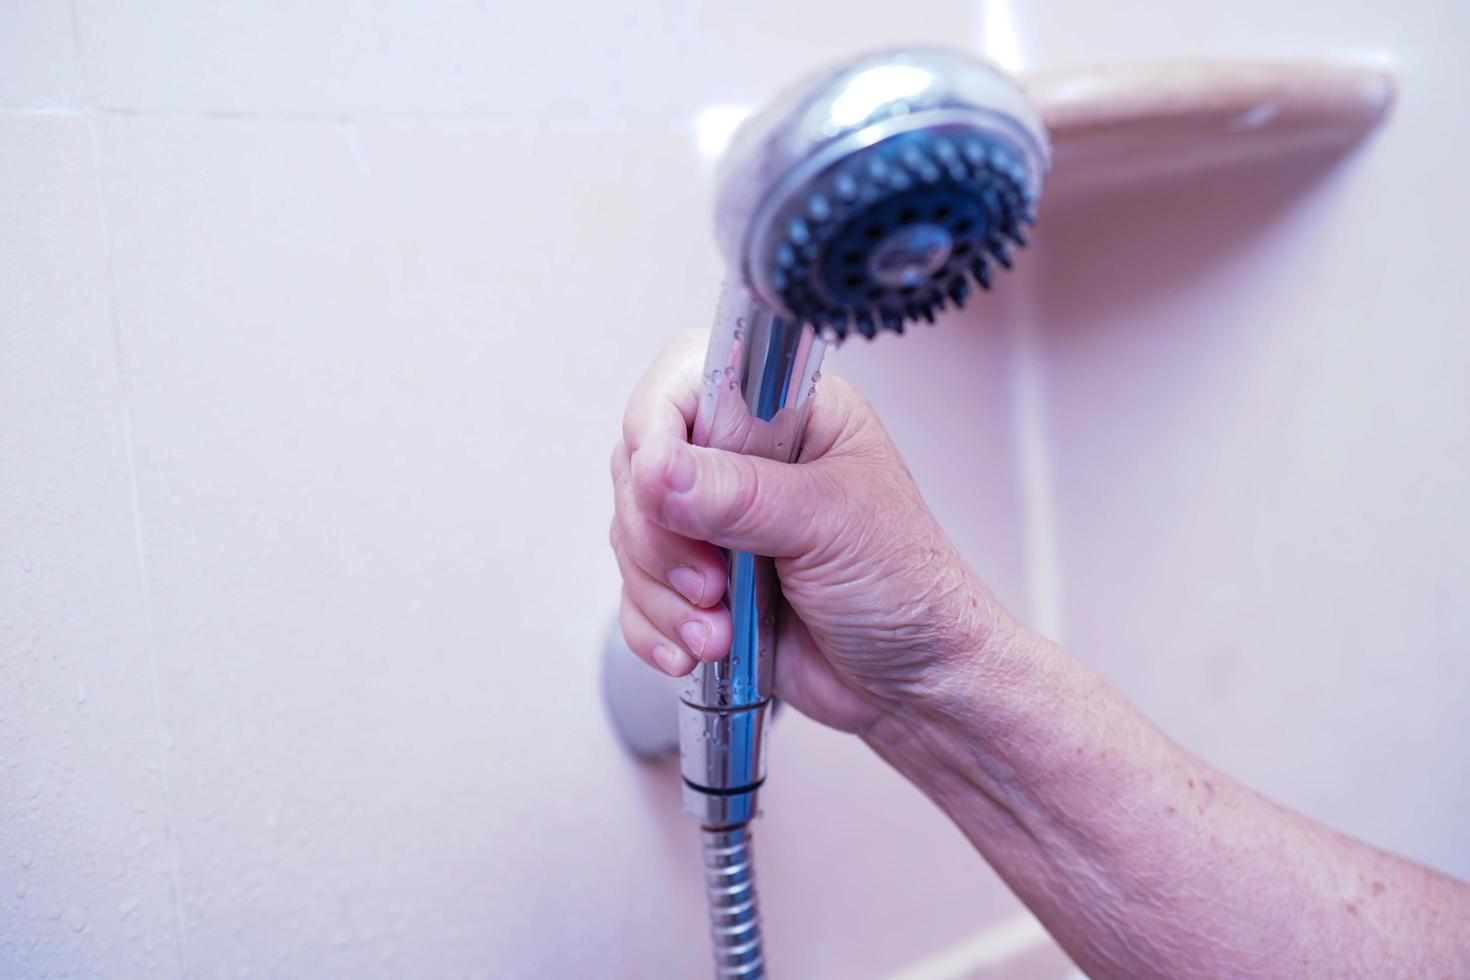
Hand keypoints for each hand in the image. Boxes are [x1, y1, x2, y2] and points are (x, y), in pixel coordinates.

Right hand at [609, 331, 1004, 733]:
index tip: (659, 487)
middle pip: (640, 465)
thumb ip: (740, 494)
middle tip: (711, 582)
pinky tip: (697, 648)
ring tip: (720, 628)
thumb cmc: (908, 588)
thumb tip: (655, 468)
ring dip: (664, 595)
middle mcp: (744, 459)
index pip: (685, 382)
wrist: (917, 682)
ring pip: (632, 536)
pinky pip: (637, 595)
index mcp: (788, 413)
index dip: (655, 430)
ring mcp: (716, 523)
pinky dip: (655, 628)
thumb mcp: (831, 524)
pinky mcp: (699, 583)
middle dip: (660, 537)